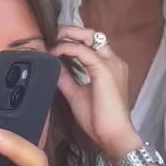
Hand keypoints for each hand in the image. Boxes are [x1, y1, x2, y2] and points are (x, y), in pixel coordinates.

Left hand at [52, 28, 136, 161]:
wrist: (113, 135)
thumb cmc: (99, 119)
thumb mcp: (77, 94)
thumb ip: (67, 79)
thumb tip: (54, 66)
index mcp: (110, 67)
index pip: (92, 44)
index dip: (74, 38)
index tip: (55, 41)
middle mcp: (113, 61)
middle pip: (92, 35)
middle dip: (71, 31)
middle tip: (52, 33)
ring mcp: (111, 64)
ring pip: (90, 37)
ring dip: (69, 35)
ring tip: (52, 38)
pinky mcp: (104, 70)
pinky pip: (83, 51)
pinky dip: (68, 48)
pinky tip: (56, 51)